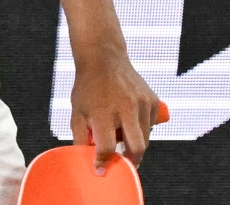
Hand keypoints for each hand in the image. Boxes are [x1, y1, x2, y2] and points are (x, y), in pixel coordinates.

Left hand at [69, 45, 161, 174]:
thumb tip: (87, 162)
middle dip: (131, 161)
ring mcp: (142, 103)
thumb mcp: (77, 113)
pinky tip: (129, 118)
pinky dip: (142, 128)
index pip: (107, 148)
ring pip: (146, 139)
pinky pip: (151, 125)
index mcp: (103, 113)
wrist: (104, 58)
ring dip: (135, 143)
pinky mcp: (152, 100)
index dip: (103, 163)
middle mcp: (126, 108)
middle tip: (123, 162)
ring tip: (121, 132)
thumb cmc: (88, 87)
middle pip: (137, 148)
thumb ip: (81, 139)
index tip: (100, 171)